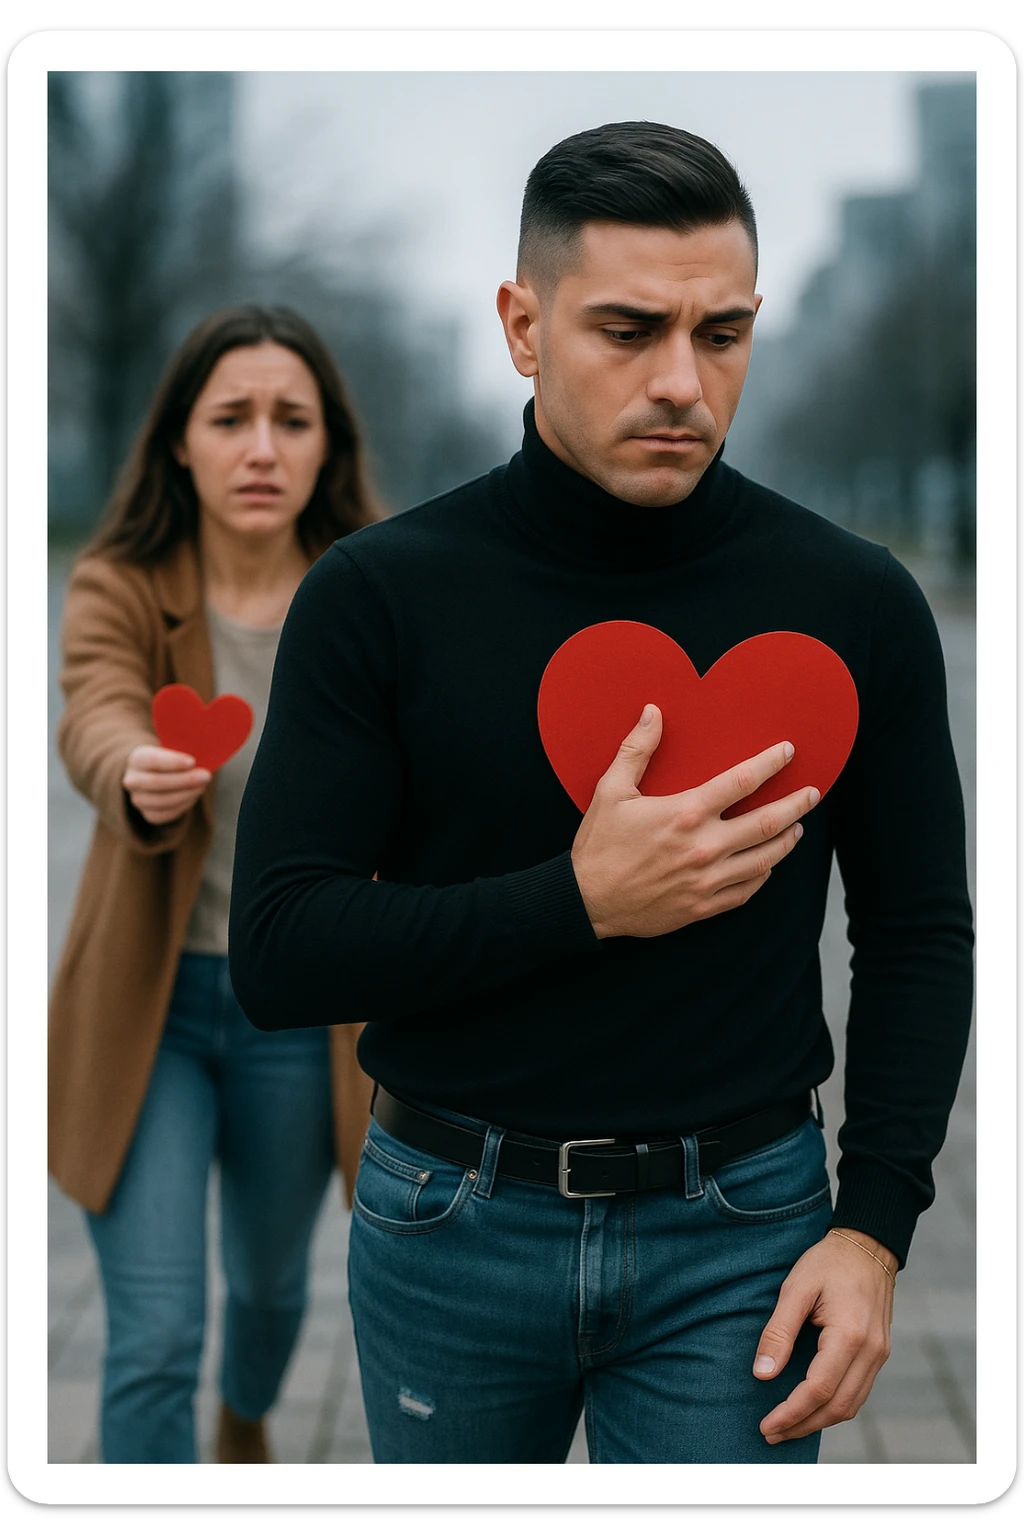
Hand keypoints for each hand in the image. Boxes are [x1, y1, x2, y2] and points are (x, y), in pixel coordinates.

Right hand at [122, 744, 211, 825]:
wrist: (159, 774)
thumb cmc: (171, 758)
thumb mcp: (173, 749)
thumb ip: (183, 749)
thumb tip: (203, 753)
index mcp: (137, 759)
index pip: (151, 760)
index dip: (173, 762)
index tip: (192, 761)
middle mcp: (132, 780)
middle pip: (156, 782)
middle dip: (184, 780)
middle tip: (205, 776)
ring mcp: (138, 799)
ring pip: (162, 801)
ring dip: (186, 794)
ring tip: (202, 786)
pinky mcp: (148, 814)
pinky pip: (166, 814)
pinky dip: (183, 806)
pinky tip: (193, 795)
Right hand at [570, 704, 819, 938]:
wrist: (587, 902)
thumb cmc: (599, 845)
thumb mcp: (611, 791)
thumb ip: (636, 750)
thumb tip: (653, 712)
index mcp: (685, 813)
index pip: (742, 781)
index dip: (770, 763)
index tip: (788, 751)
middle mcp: (704, 847)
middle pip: (768, 822)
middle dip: (797, 804)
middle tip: (812, 793)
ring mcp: (707, 880)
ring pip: (765, 859)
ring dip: (787, 840)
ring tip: (797, 827)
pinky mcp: (704, 906)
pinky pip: (747, 890)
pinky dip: (763, 874)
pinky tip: (767, 864)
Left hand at [753, 1228, 896, 1443]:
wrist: (867, 1245)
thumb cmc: (828, 1262)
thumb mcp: (796, 1289)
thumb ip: (778, 1332)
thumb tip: (762, 1375)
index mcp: (850, 1335)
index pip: (819, 1390)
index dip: (791, 1413)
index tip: (765, 1425)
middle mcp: (871, 1352)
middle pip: (837, 1407)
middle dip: (802, 1425)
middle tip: (770, 1433)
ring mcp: (879, 1355)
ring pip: (851, 1405)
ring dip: (818, 1421)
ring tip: (786, 1427)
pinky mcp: (878, 1354)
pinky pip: (858, 1392)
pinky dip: (834, 1407)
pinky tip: (811, 1408)